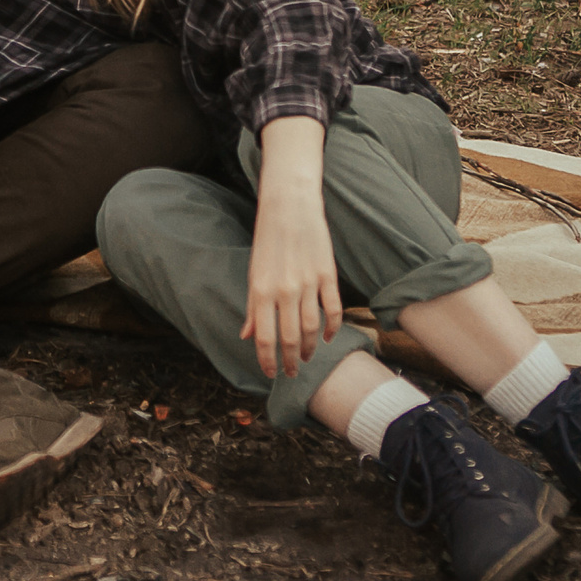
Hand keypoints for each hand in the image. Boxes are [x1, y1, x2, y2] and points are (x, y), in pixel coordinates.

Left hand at [242, 158, 339, 380]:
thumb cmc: (267, 241)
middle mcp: (284, 290)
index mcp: (261, 291)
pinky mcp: (327, 274)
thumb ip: (252, 307)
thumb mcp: (253, 273)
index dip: (268, 361)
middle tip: (293, 373)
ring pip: (313, 328)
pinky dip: (333, 327)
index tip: (271, 373)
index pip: (264, 338)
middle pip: (290, 338)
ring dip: (311, 348)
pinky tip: (328, 337)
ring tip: (308, 358)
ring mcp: (308, 283)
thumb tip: (246, 336)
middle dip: (291, 361)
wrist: (289, 207)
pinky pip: (333, 309)